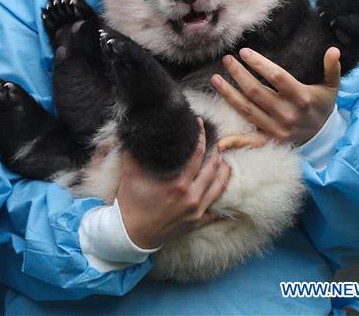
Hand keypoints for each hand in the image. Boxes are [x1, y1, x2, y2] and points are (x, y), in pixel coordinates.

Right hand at [116, 120, 231, 248]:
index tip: (201, 124)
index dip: (201, 137)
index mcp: (178, 182)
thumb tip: (132, 131)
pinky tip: (228, 196)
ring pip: (219, 188)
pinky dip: (224, 203)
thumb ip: (133, 152)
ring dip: (224, 172)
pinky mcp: (197, 223)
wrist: (131, 234)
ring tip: (224, 161)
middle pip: (213, 169)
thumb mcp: (130, 174)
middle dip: (216, 152)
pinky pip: (216, 213)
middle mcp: (191, 196)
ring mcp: (196, 211)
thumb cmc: (130, 203)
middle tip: (216, 141)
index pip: (197, 154)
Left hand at [211, 47, 340, 146]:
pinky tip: (219, 140)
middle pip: (256, 91)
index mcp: (301, 98)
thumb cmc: (322, 106)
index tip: (244, 52)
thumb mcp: (331, 88)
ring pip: (247, 110)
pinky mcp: (270, 140)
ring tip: (215, 79)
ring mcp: (277, 129)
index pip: (276, 77)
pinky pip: (250, 141)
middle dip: (239, 74)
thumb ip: (332, 69)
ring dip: (229, 94)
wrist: (324, 137)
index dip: (259, 64)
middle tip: (227, 60)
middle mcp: (287, 114)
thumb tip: (334, 50)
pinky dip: (235, 141)